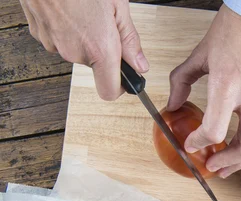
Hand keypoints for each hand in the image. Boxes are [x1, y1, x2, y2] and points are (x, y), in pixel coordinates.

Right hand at [20, 0, 148, 99]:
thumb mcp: (118, 6)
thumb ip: (130, 39)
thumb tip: (140, 65)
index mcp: (98, 48)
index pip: (109, 91)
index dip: (120, 86)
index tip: (126, 75)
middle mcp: (74, 52)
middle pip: (95, 66)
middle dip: (103, 50)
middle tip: (105, 24)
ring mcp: (53, 44)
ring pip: (76, 51)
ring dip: (84, 38)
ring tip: (85, 11)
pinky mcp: (38, 34)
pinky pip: (59, 40)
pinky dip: (66, 29)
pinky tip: (69, 10)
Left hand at [168, 5, 240, 177]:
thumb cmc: (232, 27)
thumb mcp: (200, 55)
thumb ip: (182, 82)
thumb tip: (173, 105)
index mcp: (228, 84)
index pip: (214, 130)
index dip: (201, 143)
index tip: (193, 145)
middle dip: (230, 164)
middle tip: (215, 168)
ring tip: (228, 160)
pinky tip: (240, 132)